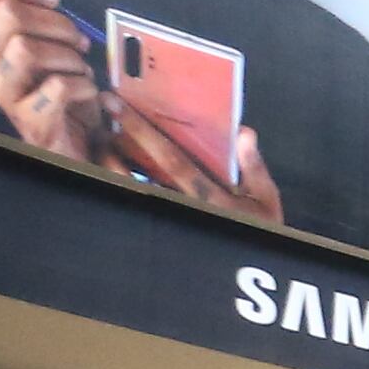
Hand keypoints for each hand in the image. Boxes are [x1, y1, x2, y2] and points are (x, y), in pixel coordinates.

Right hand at [0, 0, 109, 163]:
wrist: (80, 140)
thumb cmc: (64, 84)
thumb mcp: (56, 37)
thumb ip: (40, 0)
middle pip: (7, 15)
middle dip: (56, 22)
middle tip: (77, 43)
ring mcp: (3, 92)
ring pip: (26, 49)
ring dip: (68, 57)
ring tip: (80, 70)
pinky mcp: (29, 121)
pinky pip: (57, 87)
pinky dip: (84, 86)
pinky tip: (90, 93)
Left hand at [106, 102, 287, 227]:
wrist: (254, 262)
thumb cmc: (261, 227)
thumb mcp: (265, 198)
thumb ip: (253, 166)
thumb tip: (244, 133)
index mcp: (208, 197)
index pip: (171, 160)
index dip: (143, 132)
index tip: (121, 106)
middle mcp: (182, 207)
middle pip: (142, 170)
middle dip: (120, 138)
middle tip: (106, 106)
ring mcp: (169, 216)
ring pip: (132, 185)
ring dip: (114, 158)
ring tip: (102, 132)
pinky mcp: (163, 224)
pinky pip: (138, 198)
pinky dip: (123, 177)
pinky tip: (112, 158)